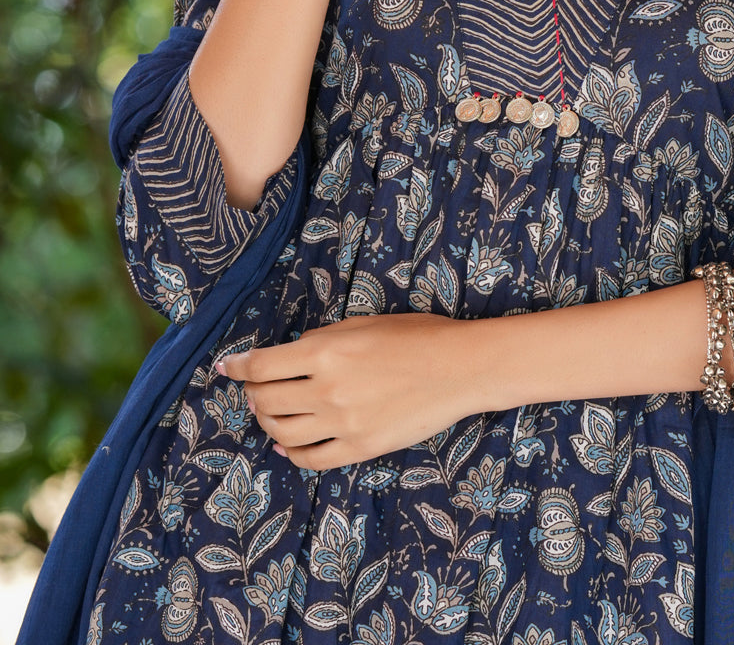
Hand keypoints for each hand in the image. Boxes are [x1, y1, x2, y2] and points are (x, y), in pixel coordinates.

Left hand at [218, 312, 473, 469]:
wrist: (458, 368)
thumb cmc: (415, 336)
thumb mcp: (362, 324)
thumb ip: (322, 342)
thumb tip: (292, 357)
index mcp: (324, 353)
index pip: (261, 365)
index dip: (237, 366)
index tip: (225, 367)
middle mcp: (326, 390)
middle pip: (265, 400)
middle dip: (252, 393)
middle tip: (254, 388)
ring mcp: (342, 423)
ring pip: (282, 432)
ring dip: (268, 422)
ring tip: (272, 414)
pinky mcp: (359, 448)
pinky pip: (311, 459)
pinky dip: (292, 453)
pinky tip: (290, 445)